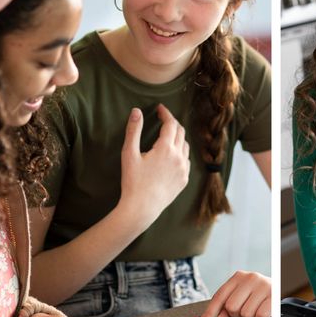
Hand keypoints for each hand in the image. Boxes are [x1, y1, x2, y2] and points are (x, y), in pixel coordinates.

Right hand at [118, 104, 189, 228]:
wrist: (142, 207)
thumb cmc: (133, 181)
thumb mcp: (129, 154)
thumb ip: (133, 131)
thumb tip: (136, 111)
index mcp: (166, 148)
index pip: (170, 124)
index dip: (166, 114)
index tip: (160, 108)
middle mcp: (179, 156)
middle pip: (180, 132)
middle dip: (172, 123)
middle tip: (163, 119)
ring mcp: (184, 168)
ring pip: (185, 146)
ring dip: (177, 138)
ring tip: (167, 136)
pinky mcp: (185, 179)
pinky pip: (186, 160)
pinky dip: (180, 153)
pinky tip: (172, 155)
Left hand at [196, 271, 271, 316]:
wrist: (278, 289)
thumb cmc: (256, 295)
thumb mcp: (239, 296)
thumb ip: (225, 306)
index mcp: (238, 276)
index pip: (220, 296)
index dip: (210, 313)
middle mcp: (251, 278)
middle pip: (232, 307)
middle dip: (236, 315)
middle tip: (244, 312)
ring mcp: (264, 286)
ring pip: (246, 313)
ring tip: (254, 311)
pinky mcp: (275, 296)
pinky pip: (260, 316)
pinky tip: (262, 313)